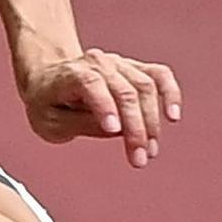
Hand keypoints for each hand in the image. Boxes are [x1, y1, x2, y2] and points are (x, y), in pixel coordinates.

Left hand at [19, 48, 180, 167]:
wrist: (50, 77)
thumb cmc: (47, 103)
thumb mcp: (49, 122)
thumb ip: (80, 124)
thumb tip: (116, 130)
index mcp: (71, 74)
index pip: (92, 84)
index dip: (105, 106)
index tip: (114, 131)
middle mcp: (97, 63)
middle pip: (125, 91)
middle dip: (136, 127)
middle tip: (140, 158)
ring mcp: (118, 64)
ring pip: (145, 87)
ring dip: (152, 121)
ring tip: (150, 150)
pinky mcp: (134, 68)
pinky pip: (159, 75)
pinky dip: (170, 94)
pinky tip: (173, 116)